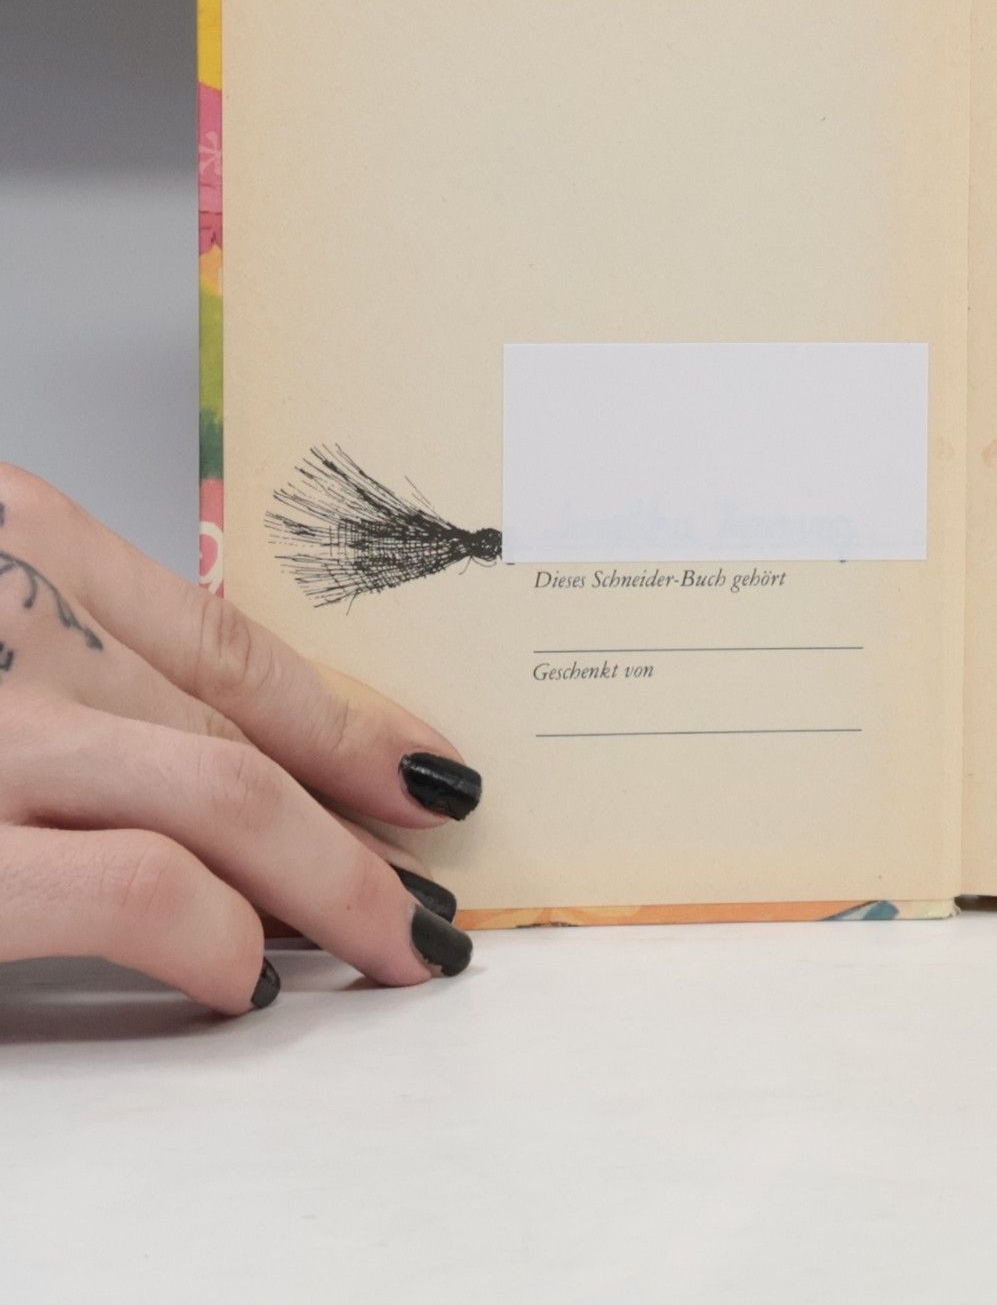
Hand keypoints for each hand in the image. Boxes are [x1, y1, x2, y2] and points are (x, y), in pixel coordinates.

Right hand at [0, 465, 479, 1014]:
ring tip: (397, 941)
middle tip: (434, 885)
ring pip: (229, 793)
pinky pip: (142, 887)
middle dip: (360, 814)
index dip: (348, 717)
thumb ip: (64, 652)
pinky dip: (217, 934)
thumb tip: (210, 742)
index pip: (229, 639)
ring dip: (335, 880)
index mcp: (22, 540)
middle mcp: (19, 618)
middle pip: (242, 722)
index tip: (425, 768)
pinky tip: (245, 977)